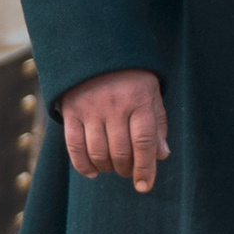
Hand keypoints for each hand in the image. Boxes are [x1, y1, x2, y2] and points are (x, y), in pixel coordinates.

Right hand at [60, 69, 169, 191]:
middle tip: (129, 170)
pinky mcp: (71, 111)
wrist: (96, 47)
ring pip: (98, 153)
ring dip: (107, 168)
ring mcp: (91, 108)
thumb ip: (157, 124)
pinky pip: (75, 147)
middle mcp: (114, 105)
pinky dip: (83, 165)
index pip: (144, 142)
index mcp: (138, 99)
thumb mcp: (151, 92)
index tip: (144, 186)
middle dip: (127, 169)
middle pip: (121, 152)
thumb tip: (161, 156)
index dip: (145, 169)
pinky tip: (93, 171)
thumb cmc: (131, 75)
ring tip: (113, 166)